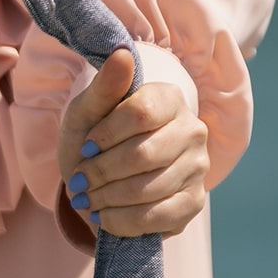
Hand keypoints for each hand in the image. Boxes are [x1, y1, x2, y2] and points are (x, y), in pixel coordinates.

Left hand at [58, 48, 209, 238]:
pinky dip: (120, 222)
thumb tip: (122, 55)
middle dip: (100, 173)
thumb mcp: (87, 114)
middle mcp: (193, 131)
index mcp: (170, 99)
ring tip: (87, 199)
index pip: (140, 113)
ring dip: (106, 199)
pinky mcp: (193, 205)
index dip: (105, 136)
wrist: (101, 185)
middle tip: (79, 182)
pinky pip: (155, 218)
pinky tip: (104, 217)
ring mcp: (198, 169)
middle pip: (142, 155)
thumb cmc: (94, 144)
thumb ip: (104, 89)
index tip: (85, 148)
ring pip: (147, 190)